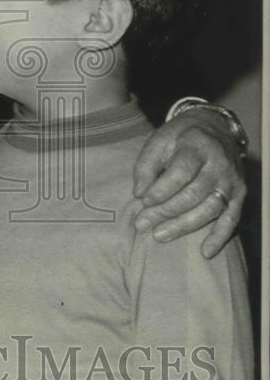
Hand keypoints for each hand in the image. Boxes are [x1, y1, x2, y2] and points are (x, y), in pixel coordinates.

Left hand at [133, 108, 245, 257]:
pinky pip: (231, 219)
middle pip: (194, 194)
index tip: (142, 200)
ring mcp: (232, 181)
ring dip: (184, 226)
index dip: (160, 190)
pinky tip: (205, 252)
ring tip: (159, 235)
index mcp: (197, 146)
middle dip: (165, 212)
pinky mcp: (240, 195)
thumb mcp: (159, 140)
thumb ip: (146, 165)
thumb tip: (139, 192)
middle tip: (142, 224)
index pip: (180, 173)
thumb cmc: (179, 138)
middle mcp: (219, 164)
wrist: (214, 128)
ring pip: (210, 209)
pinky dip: (219, 237)